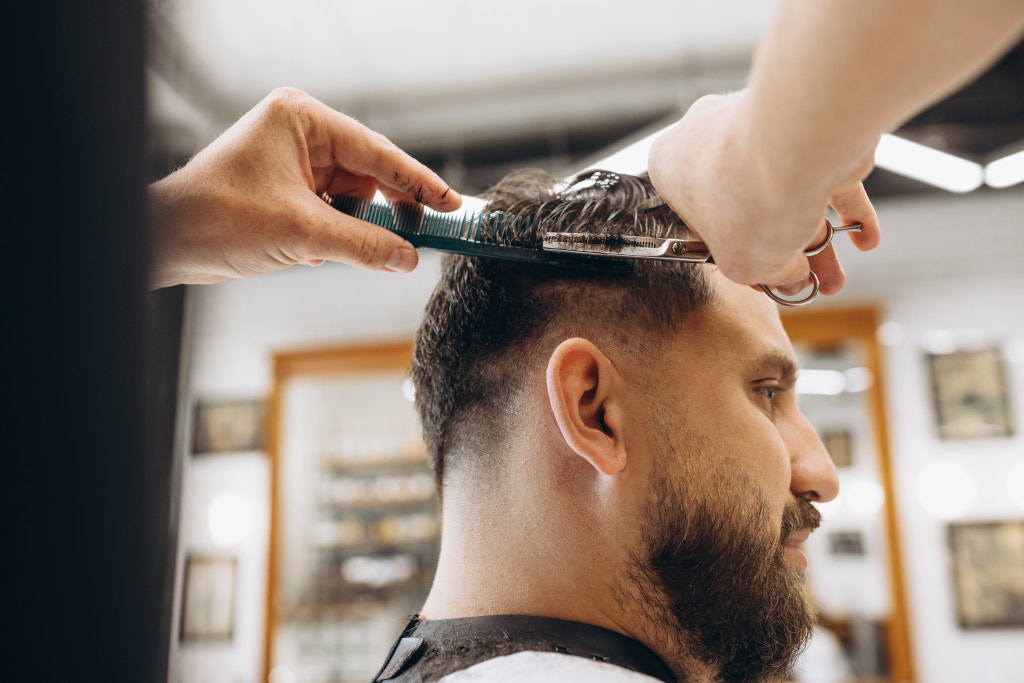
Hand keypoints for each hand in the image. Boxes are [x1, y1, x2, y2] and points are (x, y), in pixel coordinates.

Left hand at [148, 88, 461, 287]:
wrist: (168, 241)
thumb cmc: (217, 217)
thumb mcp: (303, 233)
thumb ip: (364, 243)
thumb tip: (408, 257)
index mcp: (302, 119)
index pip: (377, 151)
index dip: (418, 181)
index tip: (450, 203)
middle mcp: (300, 133)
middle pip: (368, 175)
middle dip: (381, 211)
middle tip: (415, 239)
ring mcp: (294, 160)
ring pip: (352, 198)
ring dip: (349, 228)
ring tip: (326, 248)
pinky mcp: (288, 187)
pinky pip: (333, 211)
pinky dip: (331, 234)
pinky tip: (310, 250)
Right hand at [647, 91, 879, 294]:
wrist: (798, 144)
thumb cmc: (747, 195)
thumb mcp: (741, 264)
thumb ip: (764, 274)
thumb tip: (789, 278)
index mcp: (672, 169)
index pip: (698, 222)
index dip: (729, 254)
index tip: (753, 275)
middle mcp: (711, 141)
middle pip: (748, 209)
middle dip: (781, 251)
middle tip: (801, 280)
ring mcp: (763, 129)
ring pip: (791, 194)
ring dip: (816, 239)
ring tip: (834, 274)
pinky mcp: (811, 127)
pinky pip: (830, 173)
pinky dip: (849, 208)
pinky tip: (863, 237)